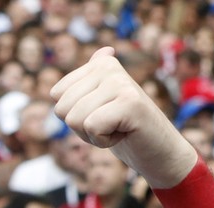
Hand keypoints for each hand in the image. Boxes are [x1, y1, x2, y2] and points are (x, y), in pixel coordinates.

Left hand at [51, 47, 196, 188]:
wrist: (157, 149)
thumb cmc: (126, 128)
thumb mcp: (104, 103)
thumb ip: (94, 80)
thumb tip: (104, 52)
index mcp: (100, 63)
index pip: (56, 94)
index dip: (72, 114)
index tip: (99, 113)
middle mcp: (109, 66)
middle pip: (62, 108)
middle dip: (80, 127)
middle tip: (109, 123)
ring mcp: (120, 82)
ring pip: (74, 119)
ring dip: (92, 134)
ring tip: (117, 127)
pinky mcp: (129, 102)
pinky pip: (91, 127)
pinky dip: (103, 140)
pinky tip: (123, 133)